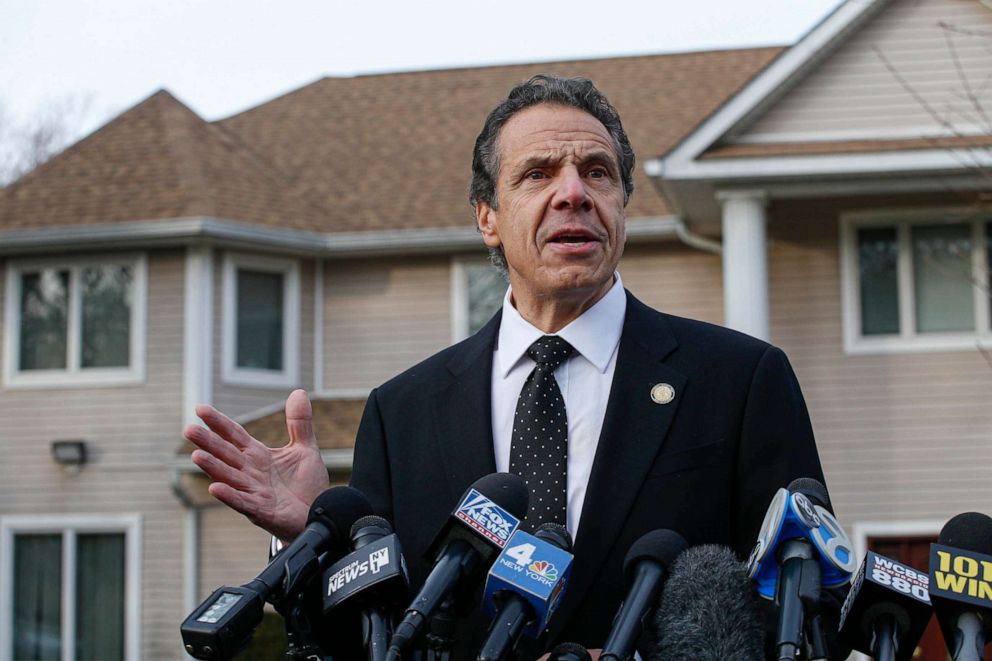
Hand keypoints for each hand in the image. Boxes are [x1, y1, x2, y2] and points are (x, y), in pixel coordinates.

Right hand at [185, 389, 329, 540]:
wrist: (319, 514)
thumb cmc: (306, 484)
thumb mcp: (305, 448)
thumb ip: (299, 422)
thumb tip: (298, 392)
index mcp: (258, 456)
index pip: (234, 436)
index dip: (219, 422)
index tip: (200, 409)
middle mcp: (251, 472)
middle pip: (226, 454)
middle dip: (208, 443)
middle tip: (188, 429)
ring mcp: (254, 492)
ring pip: (229, 477)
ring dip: (212, 467)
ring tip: (196, 455)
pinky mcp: (261, 511)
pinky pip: (242, 503)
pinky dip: (229, 496)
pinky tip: (215, 488)